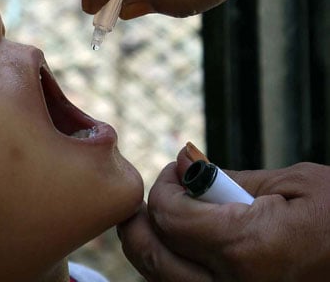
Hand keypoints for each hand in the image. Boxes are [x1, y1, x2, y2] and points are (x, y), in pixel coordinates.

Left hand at [117, 149, 329, 280]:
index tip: (177, 172)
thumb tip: (180, 165)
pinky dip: (174, 272)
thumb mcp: (294, 184)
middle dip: (141, 222)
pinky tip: (184, 251)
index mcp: (247, 248)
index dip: (163, 187)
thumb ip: (227, 178)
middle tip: (150, 200)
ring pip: (163, 281)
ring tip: (160, 223)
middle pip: (151, 256)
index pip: (168, 215)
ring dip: (152, 250)